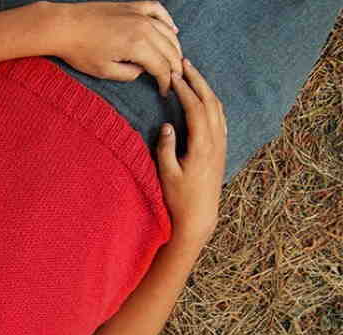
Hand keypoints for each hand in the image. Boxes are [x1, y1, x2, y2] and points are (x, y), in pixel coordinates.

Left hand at [51, 1, 182, 95]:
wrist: (64, 26)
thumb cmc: (80, 50)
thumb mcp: (104, 71)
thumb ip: (129, 74)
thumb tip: (142, 71)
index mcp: (139, 46)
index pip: (161, 67)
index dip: (166, 82)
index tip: (165, 91)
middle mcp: (144, 28)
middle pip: (169, 50)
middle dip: (174, 67)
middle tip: (175, 78)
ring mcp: (140, 14)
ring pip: (168, 31)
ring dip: (175, 47)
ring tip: (176, 60)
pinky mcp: (133, 5)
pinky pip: (158, 11)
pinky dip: (168, 21)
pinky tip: (173, 30)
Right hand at [156, 59, 225, 247]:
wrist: (199, 218)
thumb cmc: (179, 199)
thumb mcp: (166, 174)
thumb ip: (166, 148)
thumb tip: (166, 125)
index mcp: (202, 146)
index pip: (196, 109)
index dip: (185, 90)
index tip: (173, 76)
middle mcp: (216, 142)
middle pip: (211, 102)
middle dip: (198, 81)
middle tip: (185, 64)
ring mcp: (221, 145)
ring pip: (218, 108)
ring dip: (206, 89)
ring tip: (193, 76)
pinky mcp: (221, 150)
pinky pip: (221, 119)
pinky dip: (212, 103)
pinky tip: (205, 99)